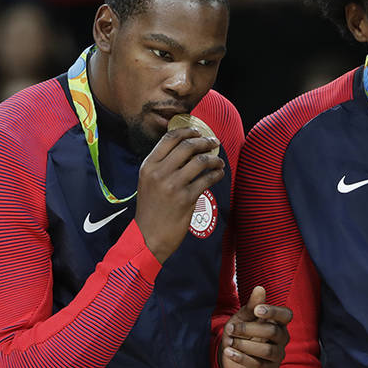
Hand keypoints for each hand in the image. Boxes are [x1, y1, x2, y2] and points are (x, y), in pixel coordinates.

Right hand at [135, 127, 224, 262]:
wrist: (148, 236)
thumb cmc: (151, 209)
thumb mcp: (148, 182)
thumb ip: (162, 165)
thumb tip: (187, 149)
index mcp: (148, 166)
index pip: (169, 138)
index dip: (187, 131)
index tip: (199, 132)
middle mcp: (159, 173)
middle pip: (187, 146)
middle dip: (205, 141)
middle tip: (214, 142)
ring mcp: (172, 185)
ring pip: (200, 161)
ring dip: (214, 158)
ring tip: (219, 161)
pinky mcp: (186, 199)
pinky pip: (207, 180)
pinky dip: (217, 174)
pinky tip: (219, 174)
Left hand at [220, 286, 292, 367]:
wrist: (232, 355)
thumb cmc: (241, 332)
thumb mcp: (243, 317)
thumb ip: (252, 305)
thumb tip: (259, 288)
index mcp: (279, 322)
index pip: (286, 315)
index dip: (274, 312)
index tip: (256, 310)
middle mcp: (283, 338)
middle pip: (273, 332)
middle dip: (249, 329)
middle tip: (230, 328)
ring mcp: (278, 355)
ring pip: (267, 350)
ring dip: (245, 345)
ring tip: (229, 341)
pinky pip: (258, 364)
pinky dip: (241, 357)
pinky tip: (228, 352)